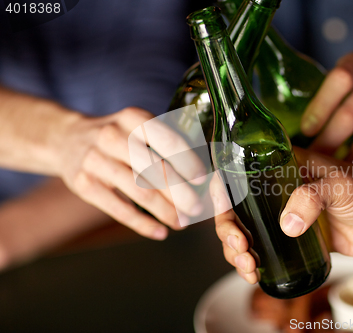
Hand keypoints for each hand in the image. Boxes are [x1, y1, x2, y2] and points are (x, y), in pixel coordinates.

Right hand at [56, 107, 205, 239]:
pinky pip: (119, 209)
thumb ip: (163, 141)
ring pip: (139, 191)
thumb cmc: (116, 136)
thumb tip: (202, 171)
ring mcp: (96, 161)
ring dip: (165, 211)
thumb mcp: (135, 125)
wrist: (65, 139)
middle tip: (197, 209)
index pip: (167, 140)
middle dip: (181, 193)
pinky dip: (142, 224)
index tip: (202, 179)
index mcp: (133, 118)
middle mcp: (113, 136)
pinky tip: (159, 232)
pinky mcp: (84, 185)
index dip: (187, 161)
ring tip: (182, 223)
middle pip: (155, 170)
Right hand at [212, 148, 352, 283]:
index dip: (222, 188)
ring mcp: (278, 216)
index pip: (240, 170)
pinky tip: (253, 273)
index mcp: (282, 166)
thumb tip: (287, 224)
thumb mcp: (343, 185)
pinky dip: (249, 263)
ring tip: (248, 266)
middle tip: (240, 247)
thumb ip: (315, 197)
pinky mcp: (286, 239)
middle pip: (234, 208)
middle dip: (228, 230)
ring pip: (242, 232)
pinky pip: (259, 249)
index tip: (221, 207)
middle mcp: (273, 190)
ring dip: (234, 250)